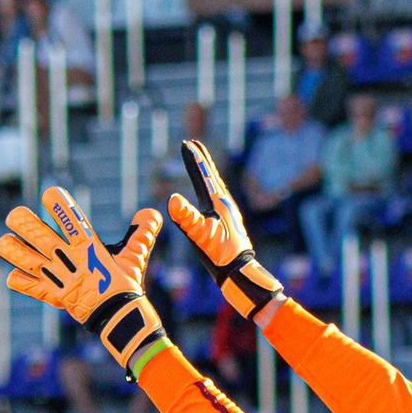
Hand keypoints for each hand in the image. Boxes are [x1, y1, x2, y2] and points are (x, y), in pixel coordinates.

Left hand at [0, 188, 167, 370]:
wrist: (119, 319)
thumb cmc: (126, 286)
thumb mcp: (135, 258)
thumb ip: (141, 233)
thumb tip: (152, 213)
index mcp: (89, 247)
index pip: (71, 218)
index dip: (58, 204)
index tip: (49, 193)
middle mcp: (69, 259)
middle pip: (39, 235)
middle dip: (23, 223)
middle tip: (15, 216)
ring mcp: (59, 277)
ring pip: (26, 259)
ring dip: (13, 250)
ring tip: (4, 242)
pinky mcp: (53, 295)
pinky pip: (29, 287)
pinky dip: (19, 281)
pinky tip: (12, 274)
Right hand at [166, 140, 285, 316]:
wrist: (239, 269)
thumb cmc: (220, 253)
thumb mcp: (200, 235)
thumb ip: (187, 217)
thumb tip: (172, 198)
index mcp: (217, 202)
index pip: (202, 175)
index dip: (193, 158)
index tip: (186, 142)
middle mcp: (225, 203)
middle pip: (212, 175)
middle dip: (202, 159)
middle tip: (195, 143)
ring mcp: (228, 211)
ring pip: (216, 185)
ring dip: (207, 172)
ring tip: (203, 165)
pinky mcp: (228, 221)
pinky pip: (218, 197)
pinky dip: (212, 188)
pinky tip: (212, 195)